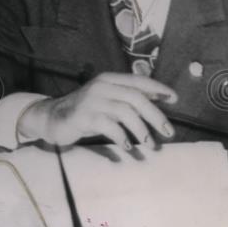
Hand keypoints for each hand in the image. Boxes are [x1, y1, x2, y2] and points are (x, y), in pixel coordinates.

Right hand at [17, 72, 177, 148]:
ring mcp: (92, 101)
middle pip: (136, 97)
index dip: (158, 89)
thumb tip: (159, 100)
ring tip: (150, 144)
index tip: (174, 99)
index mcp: (109, 79)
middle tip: (168, 132)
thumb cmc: (86, 111)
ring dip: (142, 130)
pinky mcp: (84, 117)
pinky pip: (110, 126)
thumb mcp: (107, 100)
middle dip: (155, 115)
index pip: (139, 80)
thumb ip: (127, 98)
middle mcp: (101, 86)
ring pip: (125, 112)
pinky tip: (128, 147)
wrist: (52, 118)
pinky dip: (122, 137)